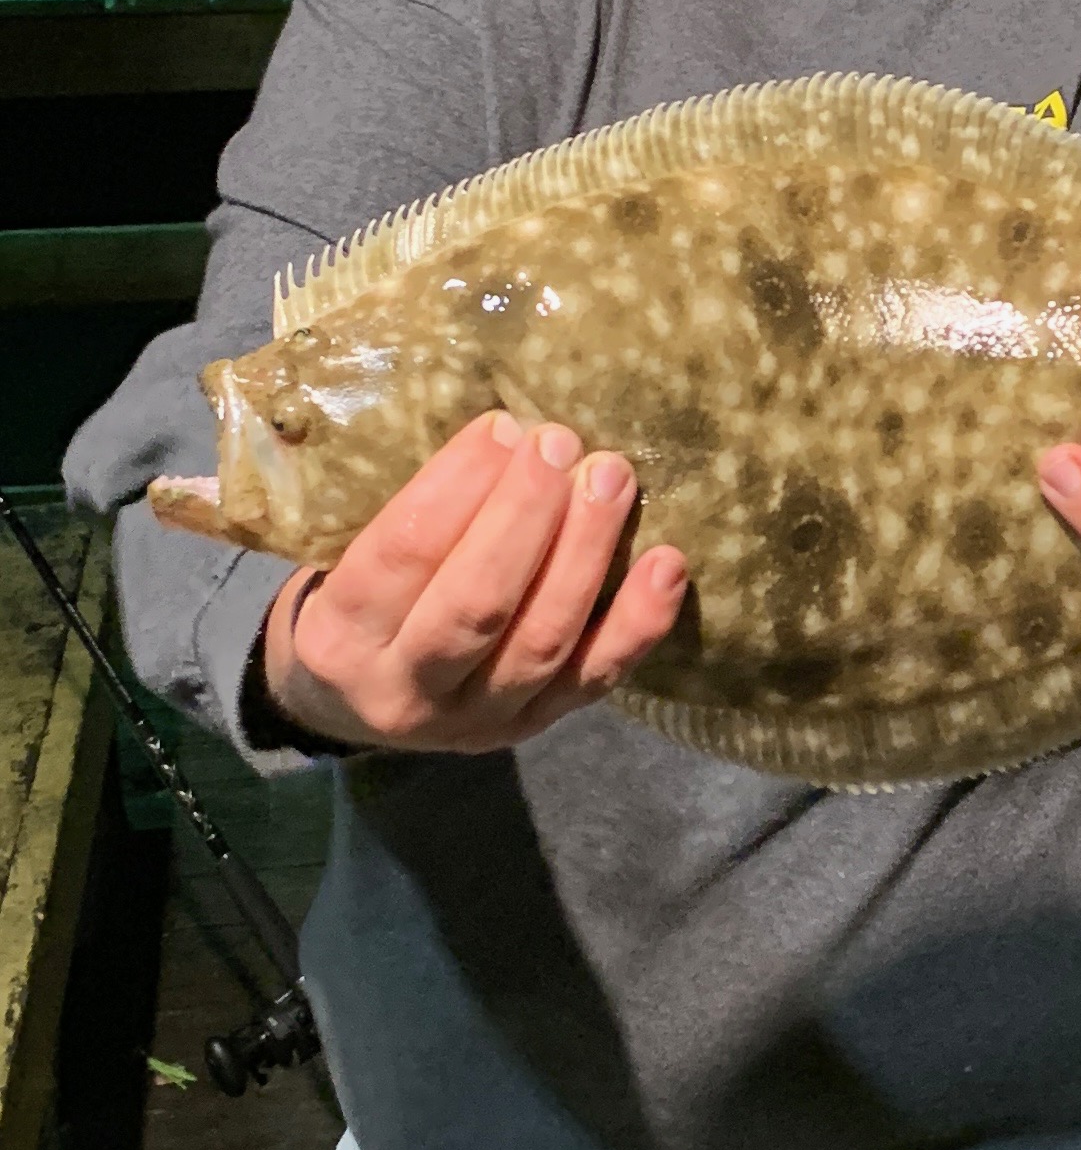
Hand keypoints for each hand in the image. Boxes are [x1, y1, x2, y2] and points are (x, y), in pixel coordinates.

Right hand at [262, 411, 686, 751]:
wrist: (352, 704)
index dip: (454, 486)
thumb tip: (499, 422)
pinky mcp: (536, 726)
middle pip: (475, 605)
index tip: (501, 426)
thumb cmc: (361, 594)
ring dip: (585, 554)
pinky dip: (639, 623)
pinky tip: (668, 563)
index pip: (399, 556)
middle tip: (561, 442)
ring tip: (613, 480)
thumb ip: (403, 503)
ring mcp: (477, 719)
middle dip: (526, 516)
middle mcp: (406, 690)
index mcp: (342, 635)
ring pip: (542, 642)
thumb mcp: (345, 550)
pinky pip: (596, 679)